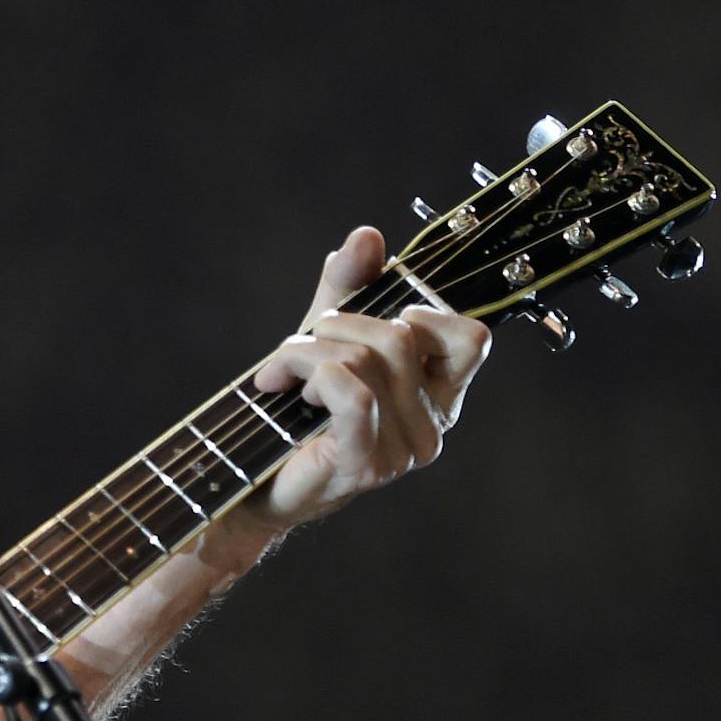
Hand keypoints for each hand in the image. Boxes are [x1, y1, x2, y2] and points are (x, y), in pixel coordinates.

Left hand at [243, 226, 491, 533]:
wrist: (250, 484)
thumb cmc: (293, 412)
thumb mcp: (324, 339)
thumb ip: (350, 288)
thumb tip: (367, 236)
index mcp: (440, 395)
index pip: (470, 337)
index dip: (422, 310)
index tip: (371, 318)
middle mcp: (434, 426)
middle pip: (401, 336)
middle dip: (336, 324)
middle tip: (297, 348)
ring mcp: (403, 451)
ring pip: (368, 360)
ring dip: (306, 351)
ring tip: (279, 372)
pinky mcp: (365, 465)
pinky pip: (353, 393)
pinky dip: (309, 374)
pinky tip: (279, 387)